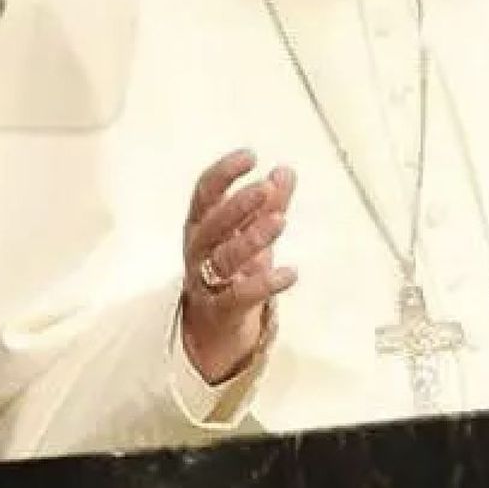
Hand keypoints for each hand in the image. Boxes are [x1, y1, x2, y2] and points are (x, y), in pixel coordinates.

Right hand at [181, 149, 297, 384]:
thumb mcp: (250, 236)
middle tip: (264, 188)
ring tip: (280, 221)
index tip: (249, 156)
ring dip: (252, 238)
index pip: (204, 195)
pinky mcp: (221, 311)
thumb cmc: (231, 274)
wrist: (214, 331)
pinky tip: (290, 273)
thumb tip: (285, 171)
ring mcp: (205, 283)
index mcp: (201, 228)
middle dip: (237, 205)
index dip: (224, 174)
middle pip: (211, 226)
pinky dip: (266, 284)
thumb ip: (268, 204)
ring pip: (224, 259)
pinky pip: (240, 296)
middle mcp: (198, 253)